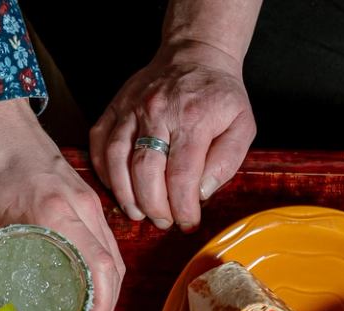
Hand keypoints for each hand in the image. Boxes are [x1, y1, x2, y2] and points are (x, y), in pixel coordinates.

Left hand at [0, 98, 123, 310]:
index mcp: (59, 216)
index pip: (101, 271)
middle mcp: (83, 210)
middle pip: (114, 272)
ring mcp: (89, 202)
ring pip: (114, 258)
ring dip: (106, 296)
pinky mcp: (85, 198)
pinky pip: (105, 243)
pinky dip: (101, 273)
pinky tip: (83, 290)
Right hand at [90, 39, 254, 230]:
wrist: (194, 54)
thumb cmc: (219, 95)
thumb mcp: (242, 125)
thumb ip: (227, 161)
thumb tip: (202, 193)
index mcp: (193, 118)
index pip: (182, 175)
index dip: (183, 207)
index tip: (188, 223)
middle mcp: (158, 112)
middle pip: (146, 171)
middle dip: (154, 206)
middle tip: (164, 222)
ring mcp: (131, 108)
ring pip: (117, 159)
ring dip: (126, 194)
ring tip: (138, 213)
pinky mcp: (115, 107)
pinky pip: (100, 143)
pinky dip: (104, 171)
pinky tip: (118, 188)